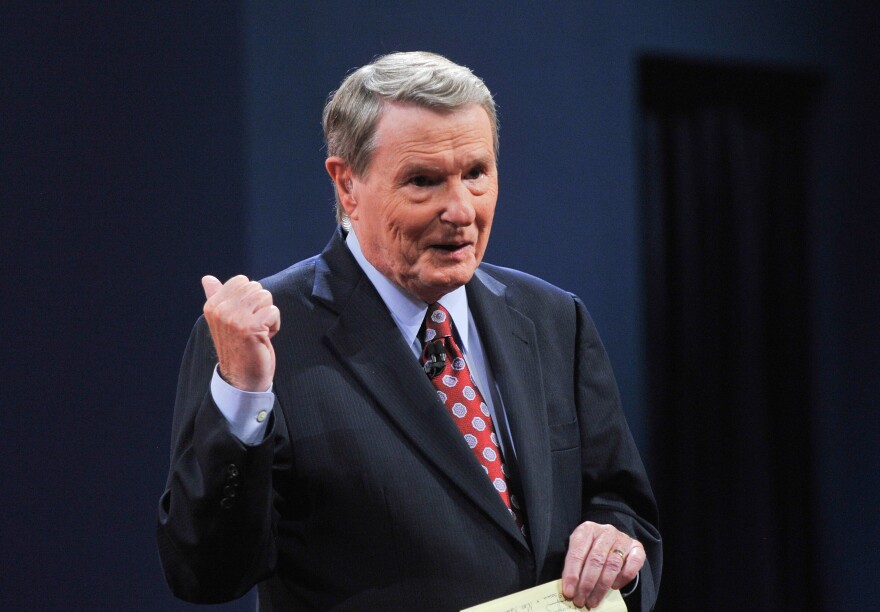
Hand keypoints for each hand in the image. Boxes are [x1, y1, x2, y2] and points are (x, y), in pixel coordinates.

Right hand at [201, 275, 279, 391]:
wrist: (242, 378)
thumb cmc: (237, 347)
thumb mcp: (224, 320)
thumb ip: (217, 297)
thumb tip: (207, 278)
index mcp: (212, 306)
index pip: (241, 280)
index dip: (250, 298)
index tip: (244, 318)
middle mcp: (220, 310)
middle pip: (256, 287)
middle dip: (261, 306)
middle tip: (253, 327)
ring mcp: (235, 319)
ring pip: (266, 297)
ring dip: (268, 315)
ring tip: (258, 332)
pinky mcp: (251, 327)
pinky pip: (274, 311)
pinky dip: (275, 325)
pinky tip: (264, 338)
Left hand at [561, 521, 644, 608]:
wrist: (612, 540)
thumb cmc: (591, 548)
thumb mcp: (579, 551)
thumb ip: (573, 566)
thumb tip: (569, 589)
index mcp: (587, 529)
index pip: (577, 552)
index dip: (572, 574)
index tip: (569, 592)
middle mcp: (605, 531)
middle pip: (595, 560)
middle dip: (587, 584)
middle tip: (581, 600)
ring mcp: (622, 538)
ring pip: (613, 564)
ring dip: (602, 586)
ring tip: (593, 600)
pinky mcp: (637, 547)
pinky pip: (633, 563)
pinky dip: (623, 577)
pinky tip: (614, 587)